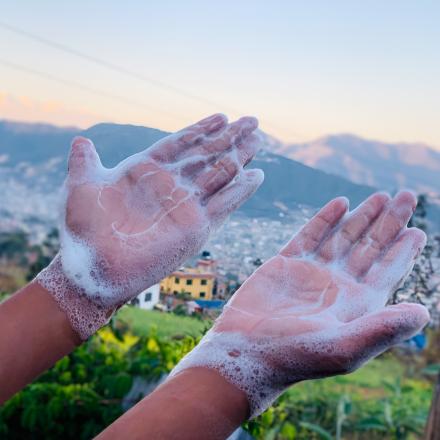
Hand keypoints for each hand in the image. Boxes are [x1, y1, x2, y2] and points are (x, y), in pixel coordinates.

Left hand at [37, 114, 263, 338]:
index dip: (202, 129)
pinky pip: (223, 204)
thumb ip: (85, 163)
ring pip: (219, 175)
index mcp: (146, 172)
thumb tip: (81, 140)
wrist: (93, 268)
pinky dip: (239, 190)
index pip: (181, 144)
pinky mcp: (195, 228)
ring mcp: (185, 206)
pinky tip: (255, 176)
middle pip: (207, 155)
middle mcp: (170, 186)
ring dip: (239, 158)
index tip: (222, 116)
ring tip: (257, 141)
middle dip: (230, 138)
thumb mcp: (80, 188)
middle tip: (252, 121)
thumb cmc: (83, 232)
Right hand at [172, 191, 428, 415]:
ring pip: (344, 236)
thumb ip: (384, 329)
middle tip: (407, 196)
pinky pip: (311, 234)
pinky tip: (341, 202)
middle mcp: (338, 284)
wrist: (247, 350)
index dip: (404, 250)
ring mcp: (312, 271)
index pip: (387, 270)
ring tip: (382, 196)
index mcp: (356, 303)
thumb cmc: (296, 357)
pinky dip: (326, 218)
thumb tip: (424, 311)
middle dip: (389, 221)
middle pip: (370, 246)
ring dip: (363, 215)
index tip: (418, 229)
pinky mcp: (286, 262)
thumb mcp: (344, 347)